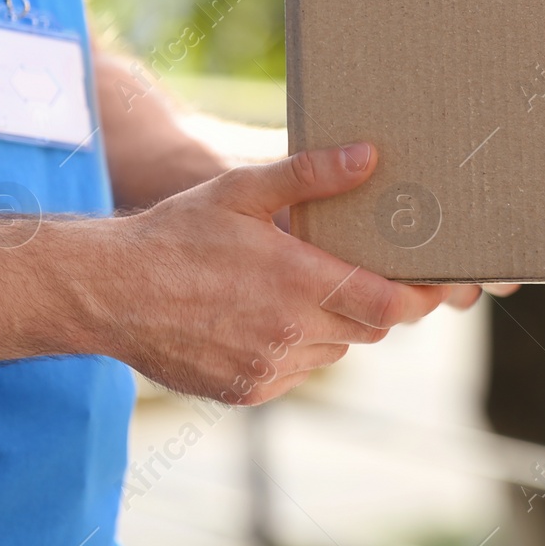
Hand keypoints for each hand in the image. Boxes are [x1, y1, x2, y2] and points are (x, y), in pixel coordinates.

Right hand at [98, 143, 468, 403]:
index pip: (388, 305)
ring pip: (334, 351)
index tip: (436, 284)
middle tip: (373, 275)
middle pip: (367, 329)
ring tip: (310, 289)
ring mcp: (267, 368)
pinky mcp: (247, 390)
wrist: (108, 292)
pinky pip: (297, 372)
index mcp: (297, 282)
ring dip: (336, 325)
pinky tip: (271, 317)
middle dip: (377, 304)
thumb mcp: (243, 190)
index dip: (419, 298)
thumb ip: (311, 174)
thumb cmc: (177, 233)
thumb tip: (369, 155)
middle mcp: (289, 332)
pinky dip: (300, 348)